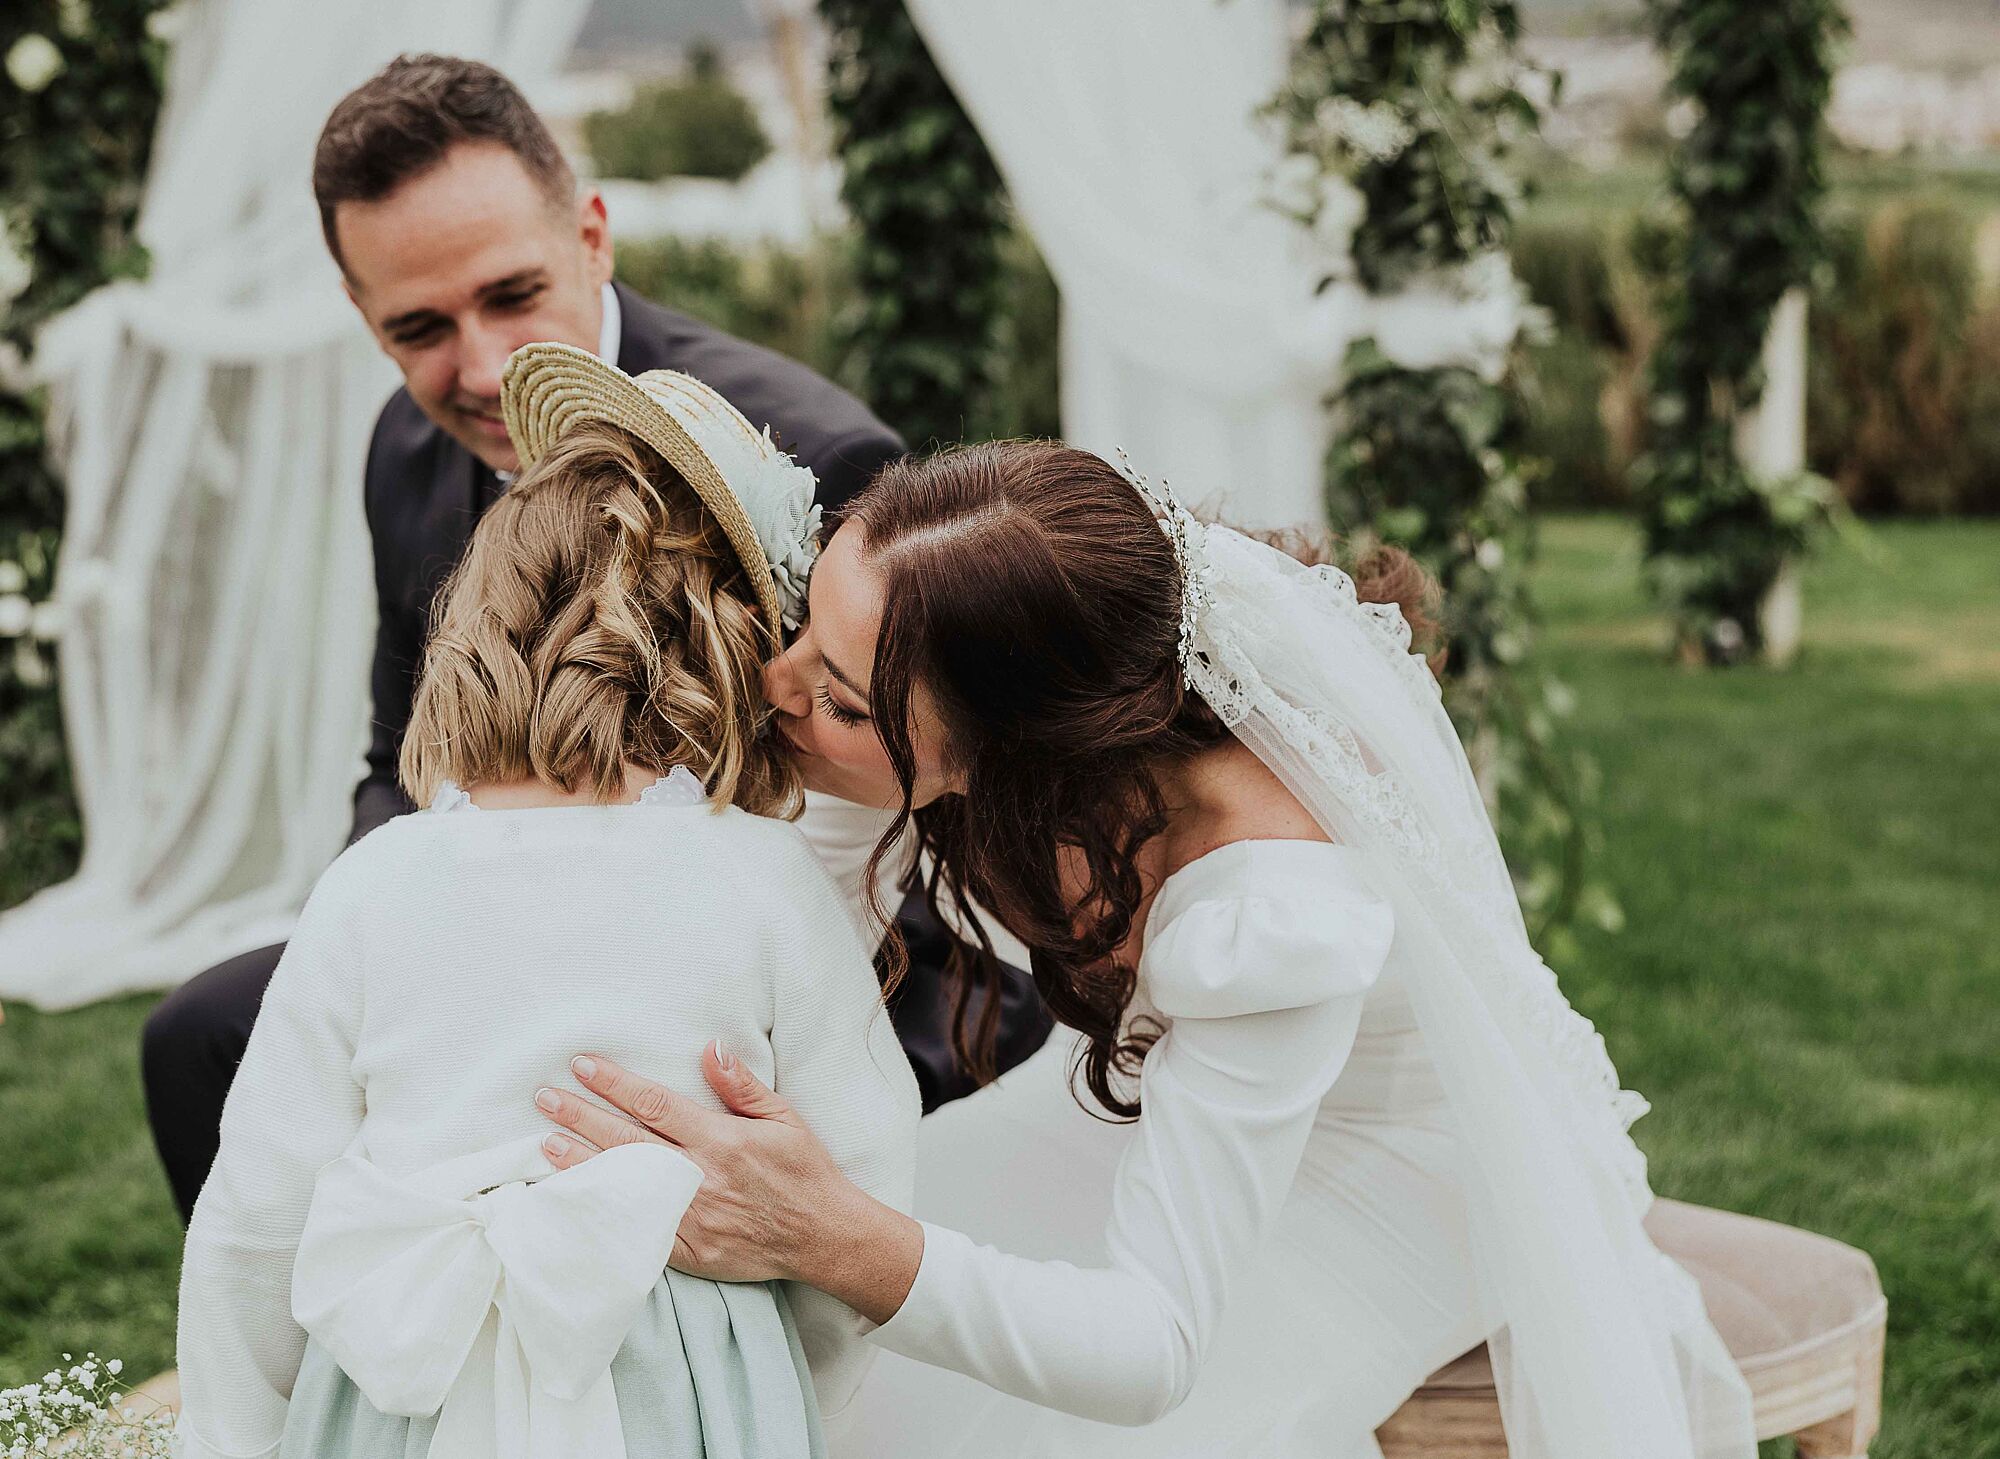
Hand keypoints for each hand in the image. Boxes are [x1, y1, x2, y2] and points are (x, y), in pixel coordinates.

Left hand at [536, 1043, 855, 1285]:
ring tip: (545, 1143)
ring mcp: (688, 1216)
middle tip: (545, 1097)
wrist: (822, 1236)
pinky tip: (578, 1201)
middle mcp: (698, 1176)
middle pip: (626, 1141)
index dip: (615, 1083)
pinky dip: (604, 1214)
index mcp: (720, 1139)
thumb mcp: (784, 1118)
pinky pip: (635, 1230)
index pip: (655, 1105)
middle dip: (581, 1116)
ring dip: (581, 1162)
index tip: (583, 1065)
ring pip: (623, 1185)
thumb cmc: (805, 1173)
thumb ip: (742, 1086)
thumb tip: (710, 1048)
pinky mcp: (686, 1250)